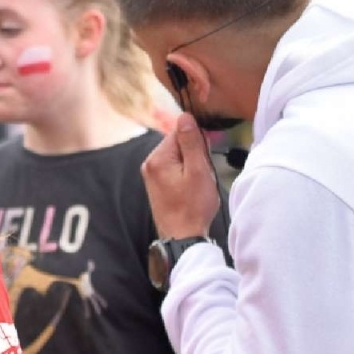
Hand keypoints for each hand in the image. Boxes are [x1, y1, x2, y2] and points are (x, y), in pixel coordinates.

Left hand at [141, 114, 219, 239]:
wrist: (182, 237)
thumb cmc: (192, 207)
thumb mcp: (198, 170)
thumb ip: (192, 141)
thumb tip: (184, 116)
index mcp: (157, 158)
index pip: (181, 131)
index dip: (198, 142)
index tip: (204, 158)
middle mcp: (150, 164)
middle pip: (180, 144)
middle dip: (196, 155)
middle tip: (200, 176)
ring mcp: (152, 175)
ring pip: (181, 158)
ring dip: (194, 167)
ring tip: (196, 186)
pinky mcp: (158, 185)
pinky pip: (177, 170)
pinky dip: (188, 176)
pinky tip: (191, 190)